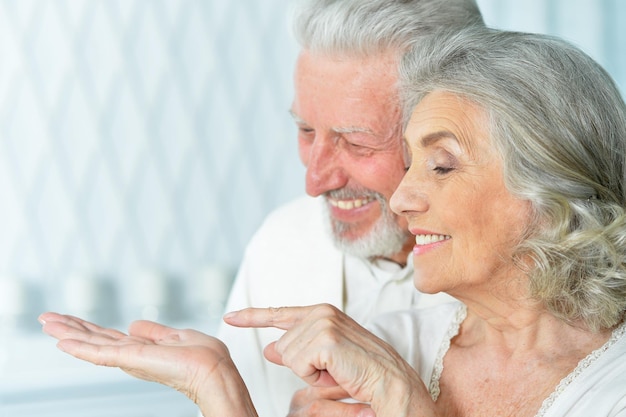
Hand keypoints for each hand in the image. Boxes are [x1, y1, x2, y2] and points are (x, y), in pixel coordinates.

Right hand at [39, 312, 257, 416]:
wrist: (213, 371)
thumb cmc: (204, 357)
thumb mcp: (176, 336)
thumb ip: (153, 331)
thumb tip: (133, 323)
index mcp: (142, 348)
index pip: (109, 337)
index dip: (88, 328)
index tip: (69, 319)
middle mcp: (131, 355)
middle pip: (94, 339)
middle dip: (70, 328)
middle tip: (44, 318)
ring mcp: (129, 358)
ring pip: (92, 343)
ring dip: (68, 332)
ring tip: (45, 322)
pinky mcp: (130, 359)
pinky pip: (100, 352)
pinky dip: (80, 346)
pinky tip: (62, 340)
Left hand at [225, 304, 433, 416]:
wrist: (393, 386)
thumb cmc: (364, 376)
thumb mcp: (323, 364)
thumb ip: (296, 352)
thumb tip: (270, 349)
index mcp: (323, 314)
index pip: (280, 314)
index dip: (252, 317)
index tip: (230, 317)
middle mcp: (323, 311)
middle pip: (281, 345)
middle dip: (302, 367)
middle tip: (334, 371)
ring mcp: (324, 322)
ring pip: (287, 355)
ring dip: (310, 373)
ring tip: (338, 372)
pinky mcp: (326, 337)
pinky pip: (297, 363)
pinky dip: (314, 376)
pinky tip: (336, 373)